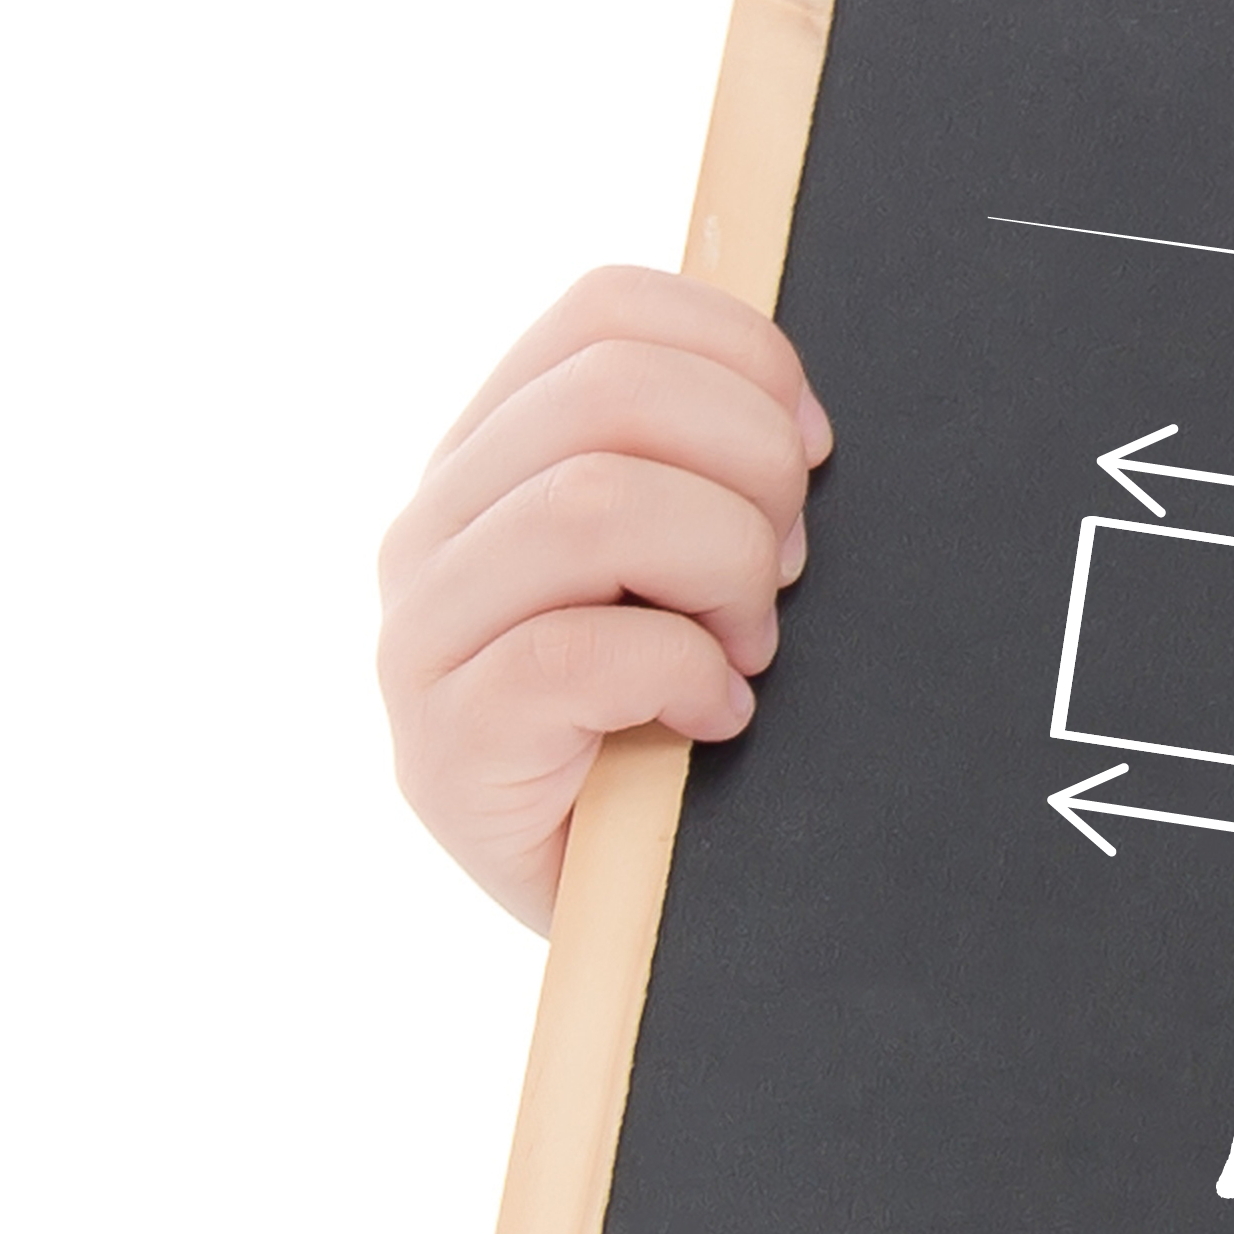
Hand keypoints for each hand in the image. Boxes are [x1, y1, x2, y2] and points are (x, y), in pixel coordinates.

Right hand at [378, 265, 830, 922]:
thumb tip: (800, 422)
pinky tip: (715, 715)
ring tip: (749, 644)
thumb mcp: (683, 574)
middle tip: (787, 570)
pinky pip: (574, 653)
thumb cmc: (671, 736)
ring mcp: (421, 636)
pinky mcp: (442, 744)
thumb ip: (701, 470)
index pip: (604, 309)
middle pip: (611, 392)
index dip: (740, 354)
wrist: (625, 924)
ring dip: (719, 566)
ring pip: (590, 503)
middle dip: (748, 466)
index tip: (811, 449)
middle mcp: (434, 528)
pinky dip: (681, 674)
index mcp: (493, 456)